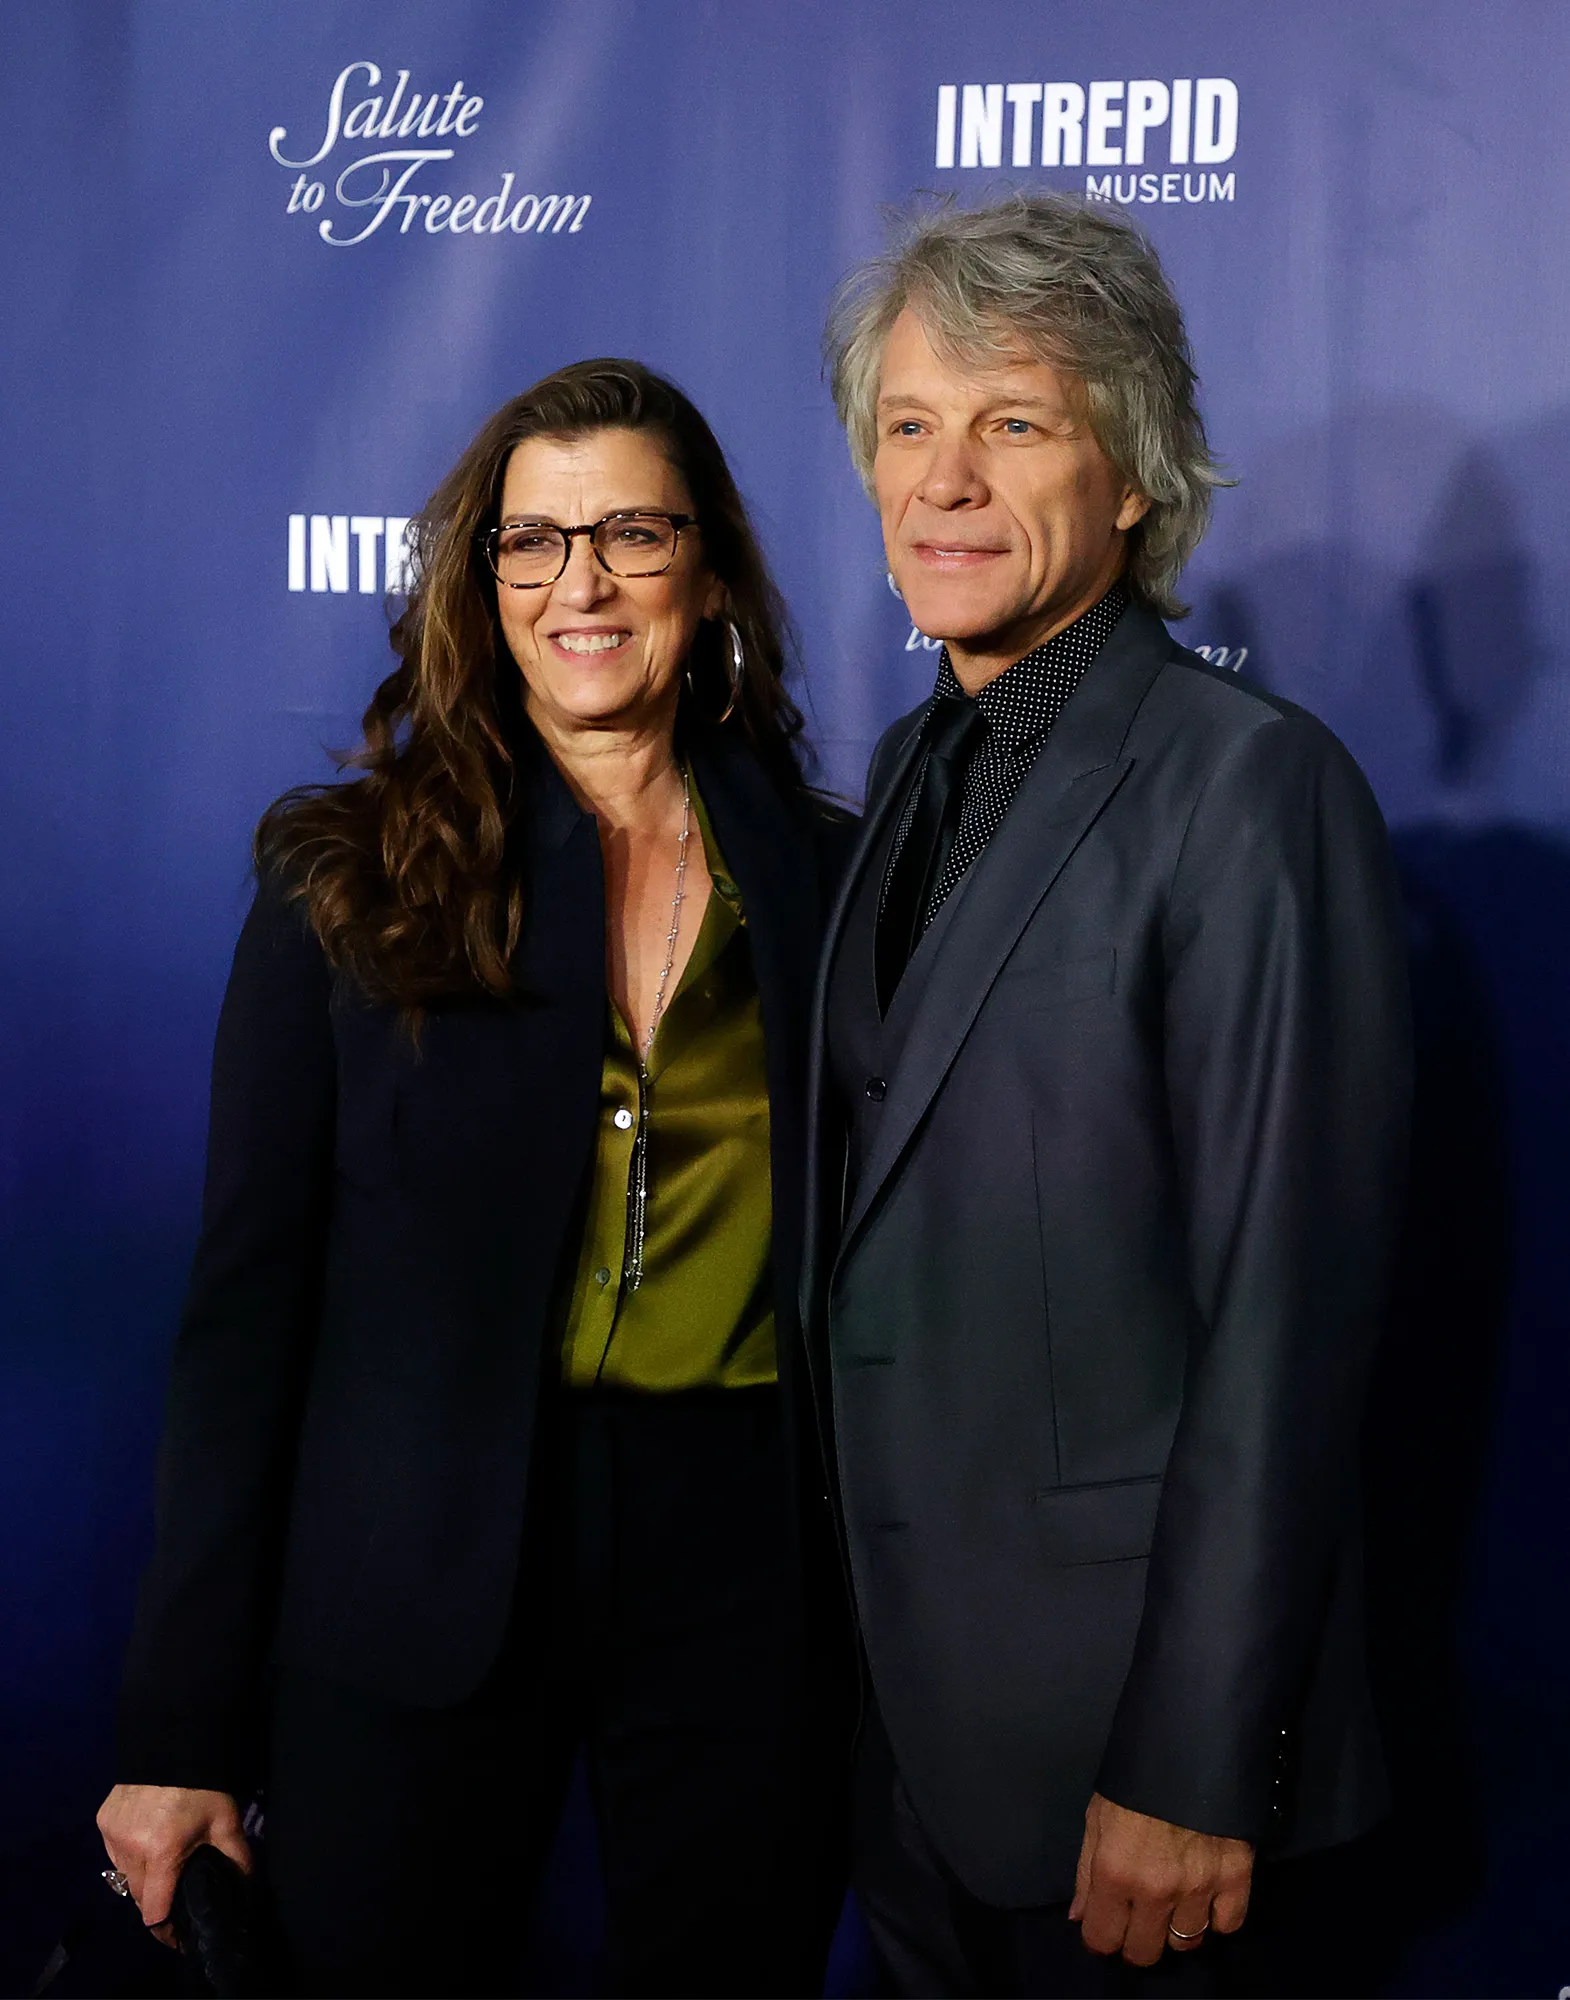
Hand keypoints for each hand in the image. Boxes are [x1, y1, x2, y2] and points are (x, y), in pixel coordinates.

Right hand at [96, 1784, 250, 1947]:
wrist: (173, 1740)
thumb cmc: (204, 1783)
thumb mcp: (226, 1820)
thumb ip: (236, 1857)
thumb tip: (246, 1887)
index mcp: (162, 1853)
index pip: (153, 1911)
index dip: (164, 1928)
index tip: (176, 1934)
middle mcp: (131, 1849)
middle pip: (137, 1897)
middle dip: (155, 1903)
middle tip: (174, 1896)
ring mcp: (112, 1836)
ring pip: (123, 1875)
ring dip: (141, 1879)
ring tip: (162, 1870)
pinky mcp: (103, 1822)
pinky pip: (114, 1853)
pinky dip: (129, 1856)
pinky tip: (146, 1843)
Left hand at [1068, 1791, 1252, 1966]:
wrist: (1189, 1744)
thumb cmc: (1134, 1777)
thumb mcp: (1097, 1816)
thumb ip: (1086, 1872)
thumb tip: (1080, 1917)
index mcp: (1114, 1872)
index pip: (1102, 1940)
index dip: (1100, 1937)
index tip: (1105, 1926)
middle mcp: (1155, 1891)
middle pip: (1144, 1953)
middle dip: (1135, 1941)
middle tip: (1138, 1919)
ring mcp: (1199, 1888)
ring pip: (1187, 1944)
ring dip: (1176, 1930)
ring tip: (1173, 1904)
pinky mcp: (1236, 1878)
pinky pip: (1228, 1925)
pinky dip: (1217, 1918)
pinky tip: (1207, 1897)